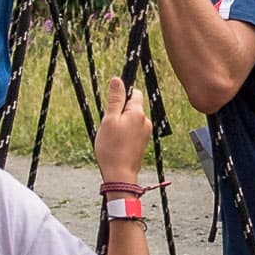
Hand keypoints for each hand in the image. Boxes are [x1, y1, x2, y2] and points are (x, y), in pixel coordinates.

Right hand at [92, 76, 150, 195]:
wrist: (120, 175)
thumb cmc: (112, 149)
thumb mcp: (109, 120)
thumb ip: (115, 99)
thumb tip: (117, 80)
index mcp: (138, 113)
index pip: (134, 92)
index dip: (122, 95)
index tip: (112, 104)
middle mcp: (145, 122)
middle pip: (132, 106)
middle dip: (119, 111)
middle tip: (109, 124)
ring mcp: (145, 133)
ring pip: (131, 120)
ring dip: (121, 123)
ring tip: (112, 136)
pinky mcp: (142, 143)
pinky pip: (133, 131)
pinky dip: (124, 133)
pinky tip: (116, 143)